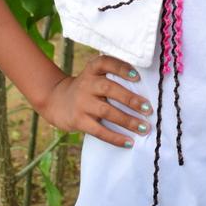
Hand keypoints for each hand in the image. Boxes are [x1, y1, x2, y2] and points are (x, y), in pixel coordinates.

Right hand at [38, 53, 152, 148]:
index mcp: (93, 69)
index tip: (137, 77)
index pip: (106, 63)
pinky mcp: (78, 120)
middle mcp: (86, 83)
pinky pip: (99, 130)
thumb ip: (114, 76)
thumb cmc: (88, 88)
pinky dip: (115, 137)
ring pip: (106, 111)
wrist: (57, 100)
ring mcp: (81, 102)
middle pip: (109, 89)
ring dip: (127, 121)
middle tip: (148, 109)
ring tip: (144, 128)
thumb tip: (145, 90)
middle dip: (130, 99)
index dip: (122, 68)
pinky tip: (129, 142)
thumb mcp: (95, 75)